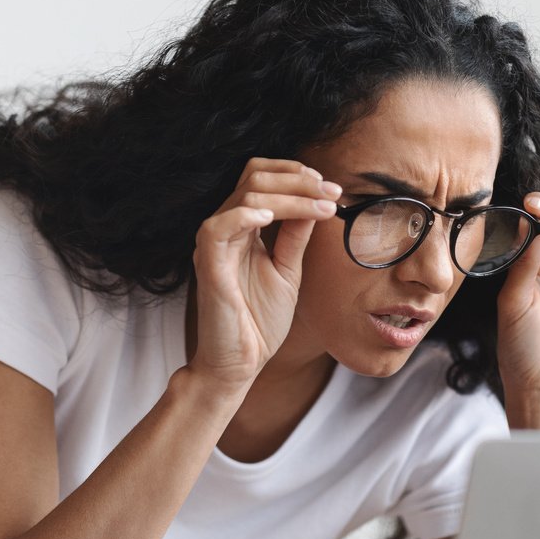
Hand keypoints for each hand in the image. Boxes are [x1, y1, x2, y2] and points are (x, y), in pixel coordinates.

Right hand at [189, 157, 340, 385]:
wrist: (240, 364)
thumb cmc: (259, 322)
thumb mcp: (287, 270)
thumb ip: (295, 236)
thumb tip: (316, 202)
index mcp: (241, 228)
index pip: (259, 178)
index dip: (294, 174)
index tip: (330, 187)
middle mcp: (225, 229)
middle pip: (254, 177)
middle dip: (298, 179)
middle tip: (332, 191)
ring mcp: (214, 245)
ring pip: (245, 195)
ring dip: (290, 195)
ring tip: (322, 205)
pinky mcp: (207, 264)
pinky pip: (220, 226)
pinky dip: (248, 214)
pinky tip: (276, 217)